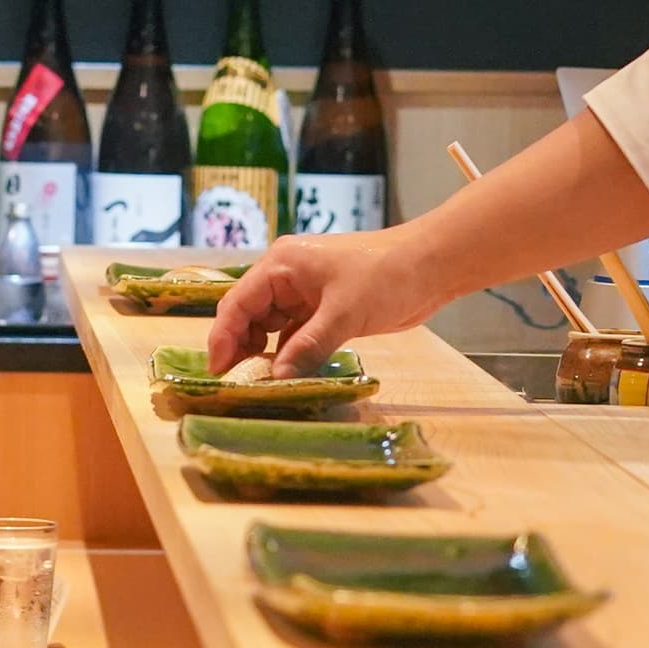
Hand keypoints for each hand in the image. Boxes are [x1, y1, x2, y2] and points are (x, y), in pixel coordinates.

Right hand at [205, 229, 456, 373]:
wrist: (431, 265)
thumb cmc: (386, 276)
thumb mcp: (344, 314)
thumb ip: (308, 346)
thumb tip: (277, 378)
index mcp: (282, 265)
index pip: (238, 302)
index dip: (224, 337)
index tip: (218, 371)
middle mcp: (286, 276)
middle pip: (248, 314)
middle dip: (240, 347)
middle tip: (237, 383)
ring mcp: (305, 292)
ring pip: (271, 326)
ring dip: (265, 352)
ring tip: (260, 383)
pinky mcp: (323, 308)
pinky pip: (295, 332)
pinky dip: (289, 352)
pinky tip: (287, 374)